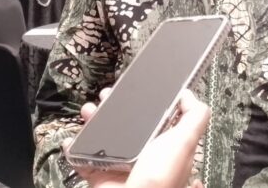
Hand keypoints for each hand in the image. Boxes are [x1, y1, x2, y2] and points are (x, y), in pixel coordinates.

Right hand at [66, 88, 209, 187]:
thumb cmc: (160, 179)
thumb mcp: (185, 142)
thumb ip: (194, 116)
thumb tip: (188, 95)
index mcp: (164, 146)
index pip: (155, 118)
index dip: (145, 102)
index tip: (134, 89)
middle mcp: (142, 155)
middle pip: (125, 124)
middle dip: (114, 107)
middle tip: (106, 97)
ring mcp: (119, 164)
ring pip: (102, 136)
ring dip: (93, 120)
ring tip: (89, 111)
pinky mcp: (100, 174)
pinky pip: (83, 158)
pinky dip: (75, 147)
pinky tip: (73, 138)